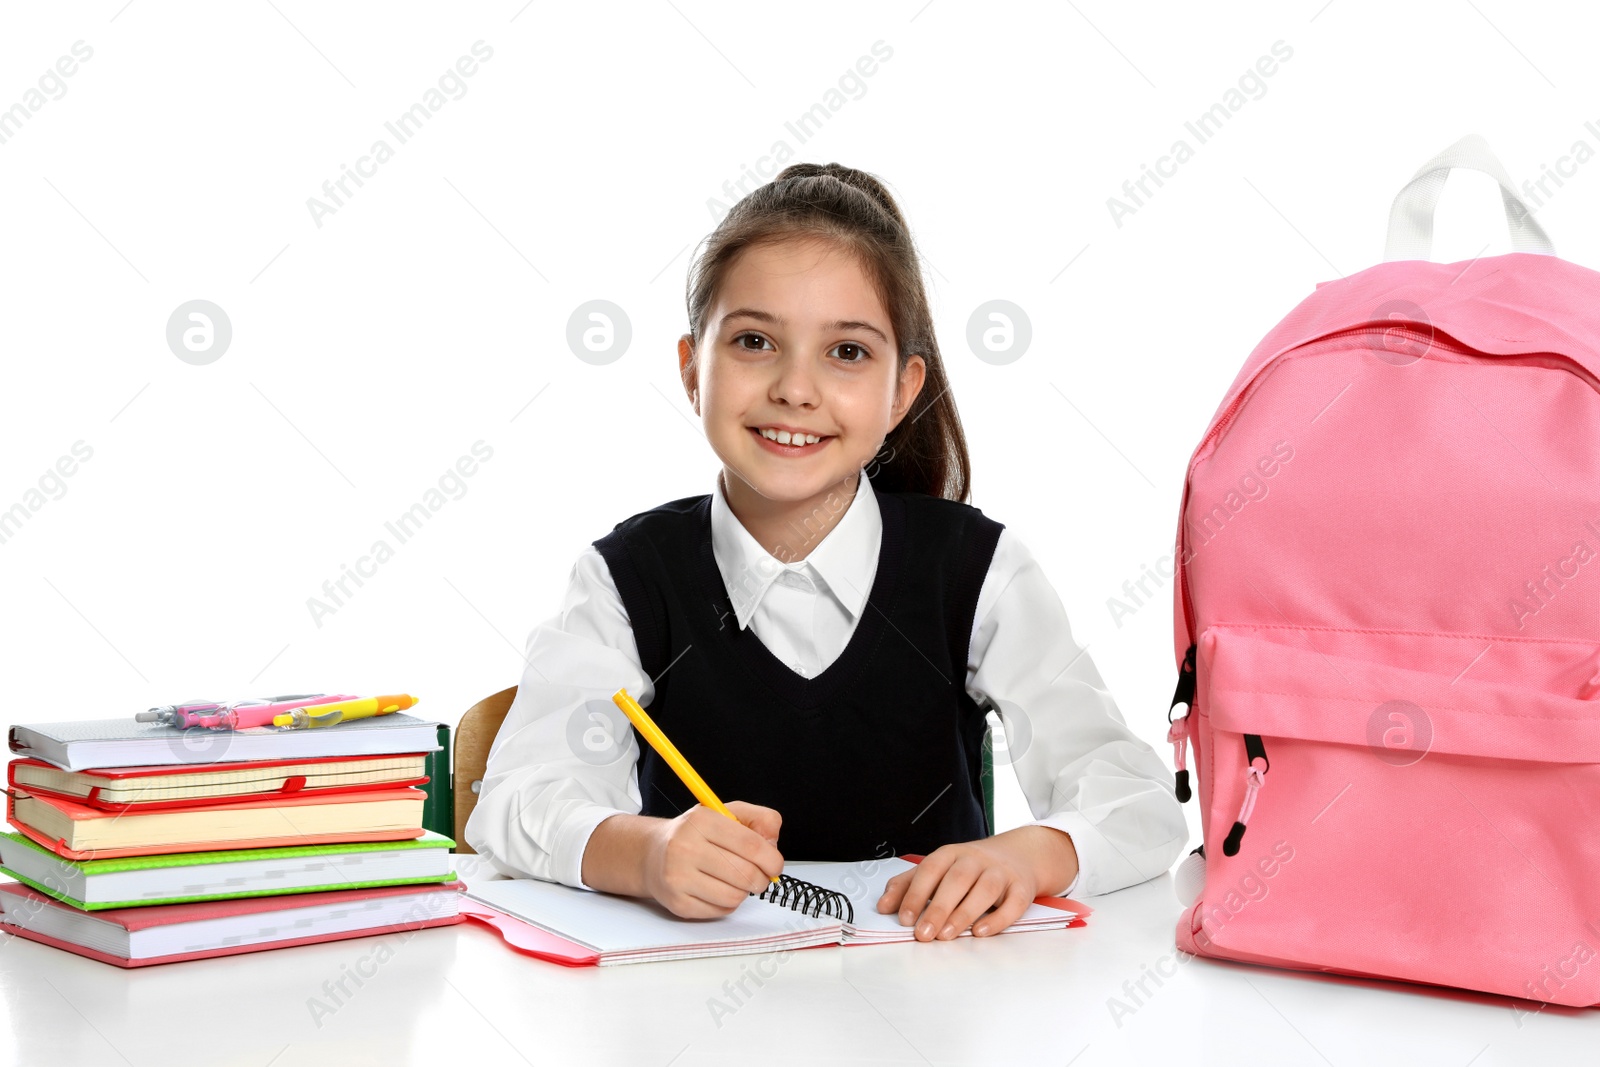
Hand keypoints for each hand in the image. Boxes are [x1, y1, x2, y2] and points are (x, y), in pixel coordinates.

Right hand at [641, 801, 784, 918]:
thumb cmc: (695, 834)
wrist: (653, 854)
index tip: (775, 864)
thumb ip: (759, 819)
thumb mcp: (726, 813)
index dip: (771, 859)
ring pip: (735, 896)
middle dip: (762, 878)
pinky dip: (728, 903)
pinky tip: (718, 889)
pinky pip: (720, 910)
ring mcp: (678, 878)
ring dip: (744, 891)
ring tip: (736, 880)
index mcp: (701, 821)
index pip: (750, 845)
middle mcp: (685, 847)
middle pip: (745, 873)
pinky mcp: (678, 903)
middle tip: (760, 875)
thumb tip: (773, 844)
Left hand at [875, 826, 1077, 940]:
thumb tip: (883, 906)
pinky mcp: (1021, 888)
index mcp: (951, 854)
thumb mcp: (939, 869)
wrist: (1019, 855)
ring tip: (946, 936)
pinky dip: (998, 919)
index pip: (930, 869)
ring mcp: (1000, 873)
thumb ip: (908, 885)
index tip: (903, 918)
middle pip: (956, 880)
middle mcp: (976, 860)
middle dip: (937, 908)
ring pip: (984, 890)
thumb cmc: (971, 867)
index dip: (915, 893)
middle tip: (922, 934)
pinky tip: (980, 932)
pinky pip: (1013, 903)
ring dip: (963, 914)